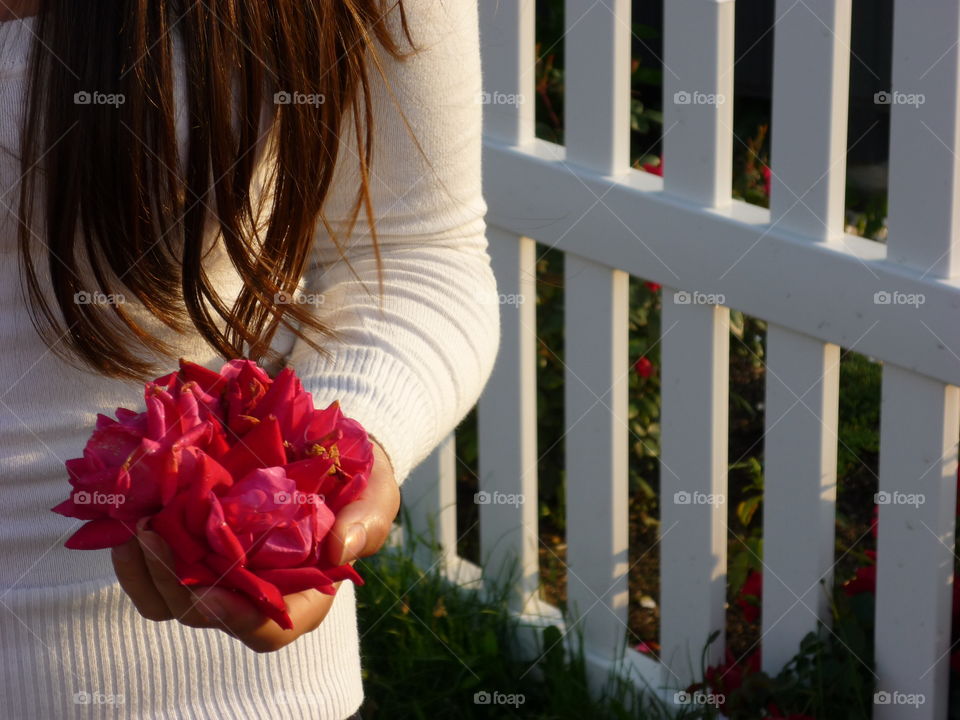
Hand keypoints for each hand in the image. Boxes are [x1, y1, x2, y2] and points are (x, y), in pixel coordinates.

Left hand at [110, 438, 399, 652]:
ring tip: (137, 529)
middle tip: (156, 536)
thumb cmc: (359, 480)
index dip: (236, 617)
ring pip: (171, 601)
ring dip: (147, 572)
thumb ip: (366, 522)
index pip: (267, 629)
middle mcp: (256, 594)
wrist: (328, 448)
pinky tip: (130, 524)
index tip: (211, 588)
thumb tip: (341, 548)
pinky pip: (154, 574)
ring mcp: (222, 574)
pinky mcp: (197, 550)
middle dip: (176, 583)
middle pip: (207, 615)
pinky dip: (137, 557)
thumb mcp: (376, 495)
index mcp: (304, 595)